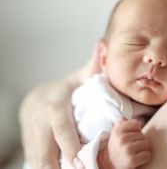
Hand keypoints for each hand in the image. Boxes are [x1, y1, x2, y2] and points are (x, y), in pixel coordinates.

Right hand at [19, 40, 102, 168]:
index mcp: (53, 105)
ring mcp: (31, 136)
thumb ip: (92, 67)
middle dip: (60, 165)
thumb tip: (103, 44)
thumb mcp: (76, 79)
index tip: (80, 160)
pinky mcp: (29, 147)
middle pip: (45, 150)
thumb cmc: (63, 92)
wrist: (34, 100)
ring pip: (38, 160)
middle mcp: (39, 122)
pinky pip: (37, 163)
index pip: (60, 126)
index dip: (69, 144)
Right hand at [108, 118, 151, 168]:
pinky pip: (147, 154)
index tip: (131, 136)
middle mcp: (122, 139)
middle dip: (139, 141)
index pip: (136, 123)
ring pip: (146, 144)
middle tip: (132, 147)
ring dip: (143, 149)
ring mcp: (127, 149)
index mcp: (117, 130)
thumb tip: (124, 117)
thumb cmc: (116, 147)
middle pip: (142, 135)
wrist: (110, 165)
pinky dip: (145, 157)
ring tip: (135, 152)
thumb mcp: (115, 133)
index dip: (136, 130)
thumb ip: (120, 122)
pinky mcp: (132, 160)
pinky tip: (138, 159)